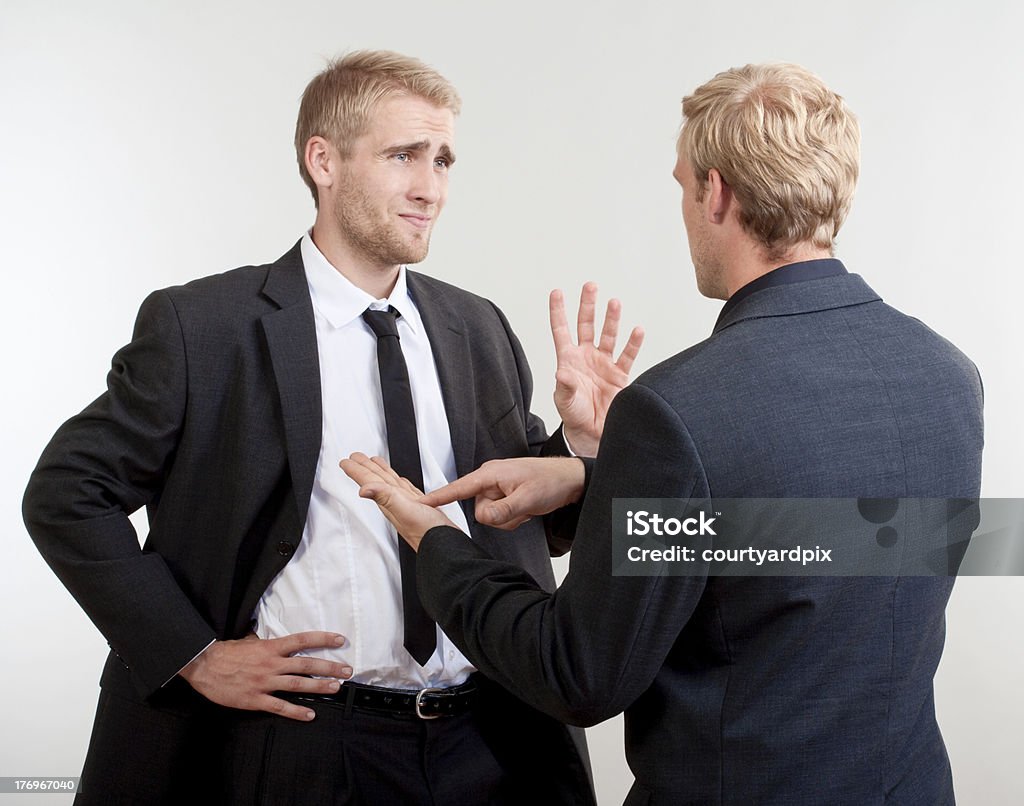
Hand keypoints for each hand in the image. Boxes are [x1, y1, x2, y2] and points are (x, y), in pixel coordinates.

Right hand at [179, 631, 351, 720]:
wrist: (204, 666)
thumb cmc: (226, 653)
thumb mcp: (249, 641)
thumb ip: (266, 643)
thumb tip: (279, 641)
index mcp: (270, 647)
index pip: (302, 640)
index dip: (323, 639)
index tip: (340, 640)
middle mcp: (271, 663)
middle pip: (307, 664)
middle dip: (329, 667)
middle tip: (347, 670)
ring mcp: (265, 682)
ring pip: (298, 684)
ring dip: (319, 686)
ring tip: (336, 688)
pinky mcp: (256, 699)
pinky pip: (280, 706)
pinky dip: (296, 711)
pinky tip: (310, 714)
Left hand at [340, 452, 458, 550]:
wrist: (446, 549)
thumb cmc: (428, 534)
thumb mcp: (406, 511)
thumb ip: (386, 497)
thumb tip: (363, 490)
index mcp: (391, 502)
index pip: (370, 482)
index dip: (357, 470)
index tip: (346, 462)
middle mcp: (397, 504)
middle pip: (377, 481)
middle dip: (365, 468)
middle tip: (354, 458)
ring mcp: (409, 506)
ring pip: (391, 485)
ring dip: (381, 473)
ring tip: (374, 463)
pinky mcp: (422, 508)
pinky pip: (407, 491)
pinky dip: (402, 484)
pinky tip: (401, 482)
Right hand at [421, 457, 585, 529]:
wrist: (570, 480)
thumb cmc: (551, 482)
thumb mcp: (527, 499)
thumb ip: (502, 511)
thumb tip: (481, 518)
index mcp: (490, 474)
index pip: (458, 488)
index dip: (438, 497)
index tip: (418, 504)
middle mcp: (490, 480)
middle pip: (479, 510)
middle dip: (500, 516)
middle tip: (521, 508)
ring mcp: (497, 489)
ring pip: (490, 516)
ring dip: (509, 518)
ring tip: (525, 507)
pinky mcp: (504, 496)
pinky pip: (499, 516)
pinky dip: (513, 517)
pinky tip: (526, 509)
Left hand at [551, 283, 643, 456]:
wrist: (593, 434)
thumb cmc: (574, 415)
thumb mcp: (565, 401)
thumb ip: (565, 386)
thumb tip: (562, 373)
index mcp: (568, 359)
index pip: (561, 330)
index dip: (558, 311)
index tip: (557, 292)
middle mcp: (586, 357)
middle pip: (586, 325)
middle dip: (588, 305)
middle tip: (591, 286)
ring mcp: (603, 364)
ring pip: (608, 335)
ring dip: (611, 319)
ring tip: (613, 302)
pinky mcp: (619, 375)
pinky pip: (627, 355)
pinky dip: (633, 343)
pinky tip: (637, 330)